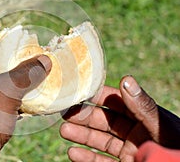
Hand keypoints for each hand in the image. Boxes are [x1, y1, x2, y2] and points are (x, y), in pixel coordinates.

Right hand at [60, 75, 179, 161]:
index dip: (97, 96)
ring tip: (63, 131)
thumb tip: (126, 79)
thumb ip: (142, 105)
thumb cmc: (175, 148)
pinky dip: (86, 158)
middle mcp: (133, 132)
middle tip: (65, 113)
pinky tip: (73, 153)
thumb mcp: (159, 125)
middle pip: (103, 121)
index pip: (116, 102)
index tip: (79, 91)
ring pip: (99, 140)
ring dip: (80, 136)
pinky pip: (101, 161)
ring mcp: (127, 150)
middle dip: (83, 117)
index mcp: (142, 116)